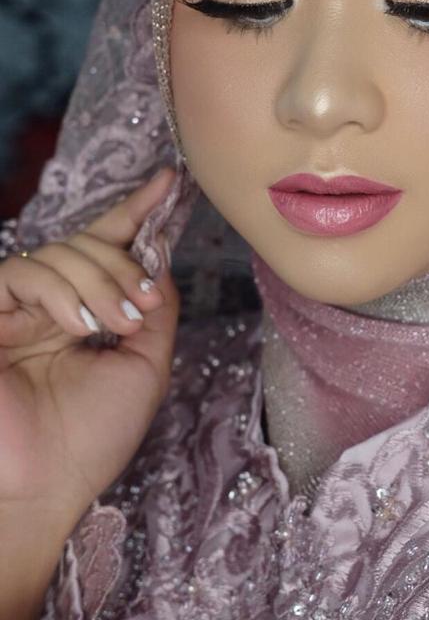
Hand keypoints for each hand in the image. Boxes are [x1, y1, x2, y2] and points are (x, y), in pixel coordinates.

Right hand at [0, 167, 178, 526]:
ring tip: (115, 323)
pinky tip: (78, 325)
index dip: (136, 212)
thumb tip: (161, 257)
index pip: (108, 248)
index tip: (169, 181)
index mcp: (84, 314)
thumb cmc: (92, 439)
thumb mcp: (146, 366)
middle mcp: (49, 306)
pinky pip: (24, 272)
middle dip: (123, 263)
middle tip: (141, 304)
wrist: (44, 489)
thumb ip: (156, 308)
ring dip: (99, 280)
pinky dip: (61, 291)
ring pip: (60, 252)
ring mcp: (15, 310)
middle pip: (88, 243)